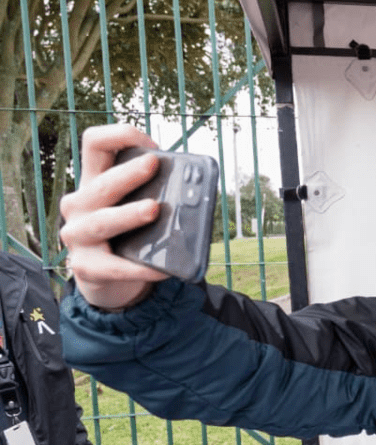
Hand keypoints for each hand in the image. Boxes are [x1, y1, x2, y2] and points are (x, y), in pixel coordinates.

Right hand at [59, 124, 168, 310]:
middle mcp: (79, 204)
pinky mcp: (86, 266)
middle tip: (153, 164)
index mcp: (93, 180)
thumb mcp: (135, 206)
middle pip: (101, 184)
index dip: (120, 136)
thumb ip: (157, 193)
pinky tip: (160, 269)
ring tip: (153, 209)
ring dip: (128, 214)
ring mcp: (77, 235)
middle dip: (128, 173)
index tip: (152, 145)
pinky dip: (139, 268)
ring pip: (103, 221)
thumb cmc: (128, 232)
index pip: (95, 143)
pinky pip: (115, 267)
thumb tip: (197, 191)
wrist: (107, 277)